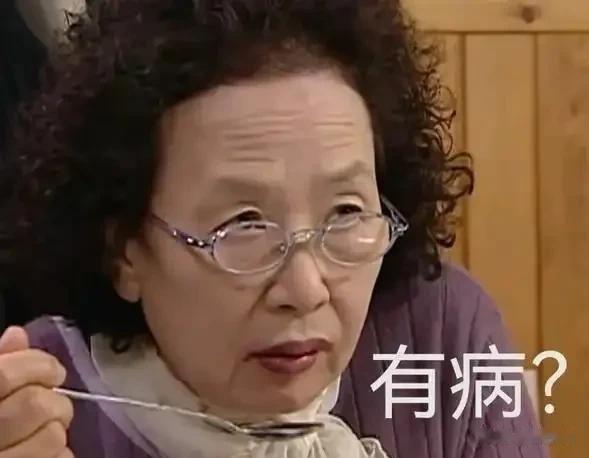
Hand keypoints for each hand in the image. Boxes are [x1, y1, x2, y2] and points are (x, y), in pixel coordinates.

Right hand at [0, 327, 73, 456]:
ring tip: (44, 431)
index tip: (53, 372)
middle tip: (51, 405)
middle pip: (35, 404)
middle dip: (54, 401)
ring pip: (52, 436)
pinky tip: (41, 452)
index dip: (39, 365)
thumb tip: (17, 335)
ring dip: (57, 429)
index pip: (5, 375)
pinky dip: (60, 453)